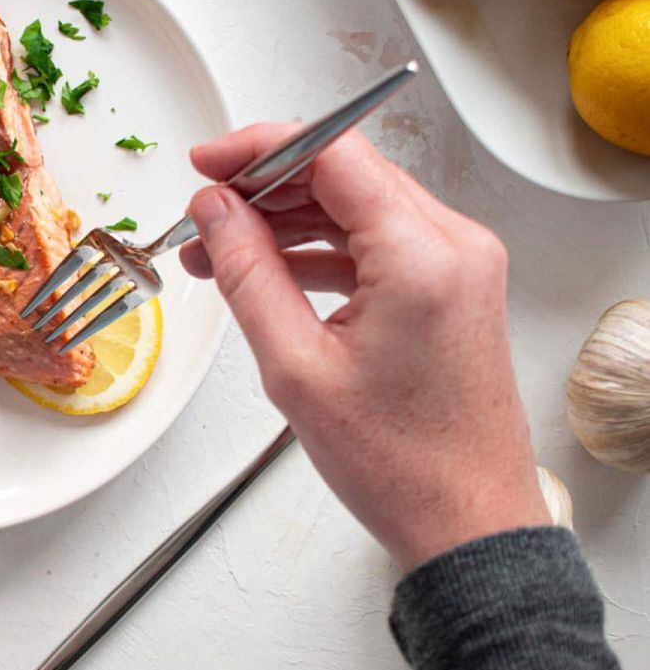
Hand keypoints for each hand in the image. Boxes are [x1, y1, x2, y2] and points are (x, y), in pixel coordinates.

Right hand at [179, 125, 548, 569]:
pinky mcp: (451, 288)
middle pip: (344, 172)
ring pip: (356, 206)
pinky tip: (266, 270)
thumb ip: (247, 273)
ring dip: (286, 218)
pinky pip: (375, 242)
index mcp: (423, 256)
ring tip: (218, 249)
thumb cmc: (399, 463)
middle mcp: (454, 245)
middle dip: (265, 184)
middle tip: (202, 213)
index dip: (258, 147)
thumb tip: (213, 211)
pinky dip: (318, 248)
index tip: (206, 164)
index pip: (332, 151)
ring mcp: (459, 265)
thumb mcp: (295, 367)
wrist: (467, 522)